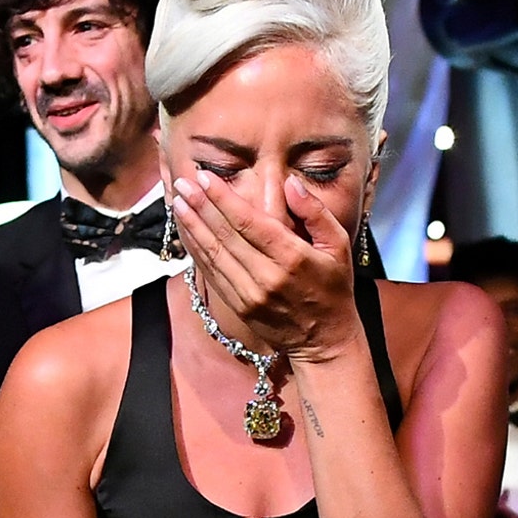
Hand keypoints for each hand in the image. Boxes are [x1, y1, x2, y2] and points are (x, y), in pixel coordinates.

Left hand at [170, 171, 360, 362]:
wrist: (324, 340)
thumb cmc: (334, 288)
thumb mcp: (339, 246)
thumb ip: (315, 212)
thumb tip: (290, 184)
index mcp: (292, 258)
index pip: (249, 222)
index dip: (223, 199)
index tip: (205, 177)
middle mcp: (267, 277)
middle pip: (225, 236)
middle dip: (201, 206)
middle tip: (182, 183)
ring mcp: (249, 295)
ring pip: (213, 254)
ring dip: (192, 226)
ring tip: (177, 202)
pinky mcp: (239, 306)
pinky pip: (212, 274)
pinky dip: (197, 251)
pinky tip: (187, 232)